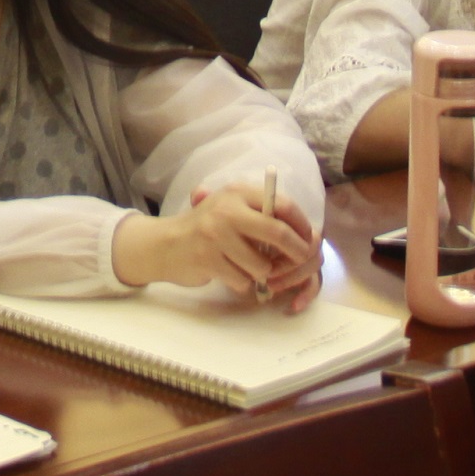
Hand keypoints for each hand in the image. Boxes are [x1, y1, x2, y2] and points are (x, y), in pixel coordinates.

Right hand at [122, 181, 320, 310]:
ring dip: (261, 273)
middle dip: (295, 252)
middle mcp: (227, 209)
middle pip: (278, 232)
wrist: (165, 245)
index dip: (301, 225)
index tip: (308, 240)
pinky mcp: (208, 259)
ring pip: (261, 264)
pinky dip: (242, 283)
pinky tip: (228, 273)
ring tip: (248, 268)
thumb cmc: (207, 228)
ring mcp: (216, 234)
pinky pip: (243, 280)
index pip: (282, 204)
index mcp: (238, 192)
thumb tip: (309, 235)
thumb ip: (263, 216)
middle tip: (300, 262)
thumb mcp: (232, 210)